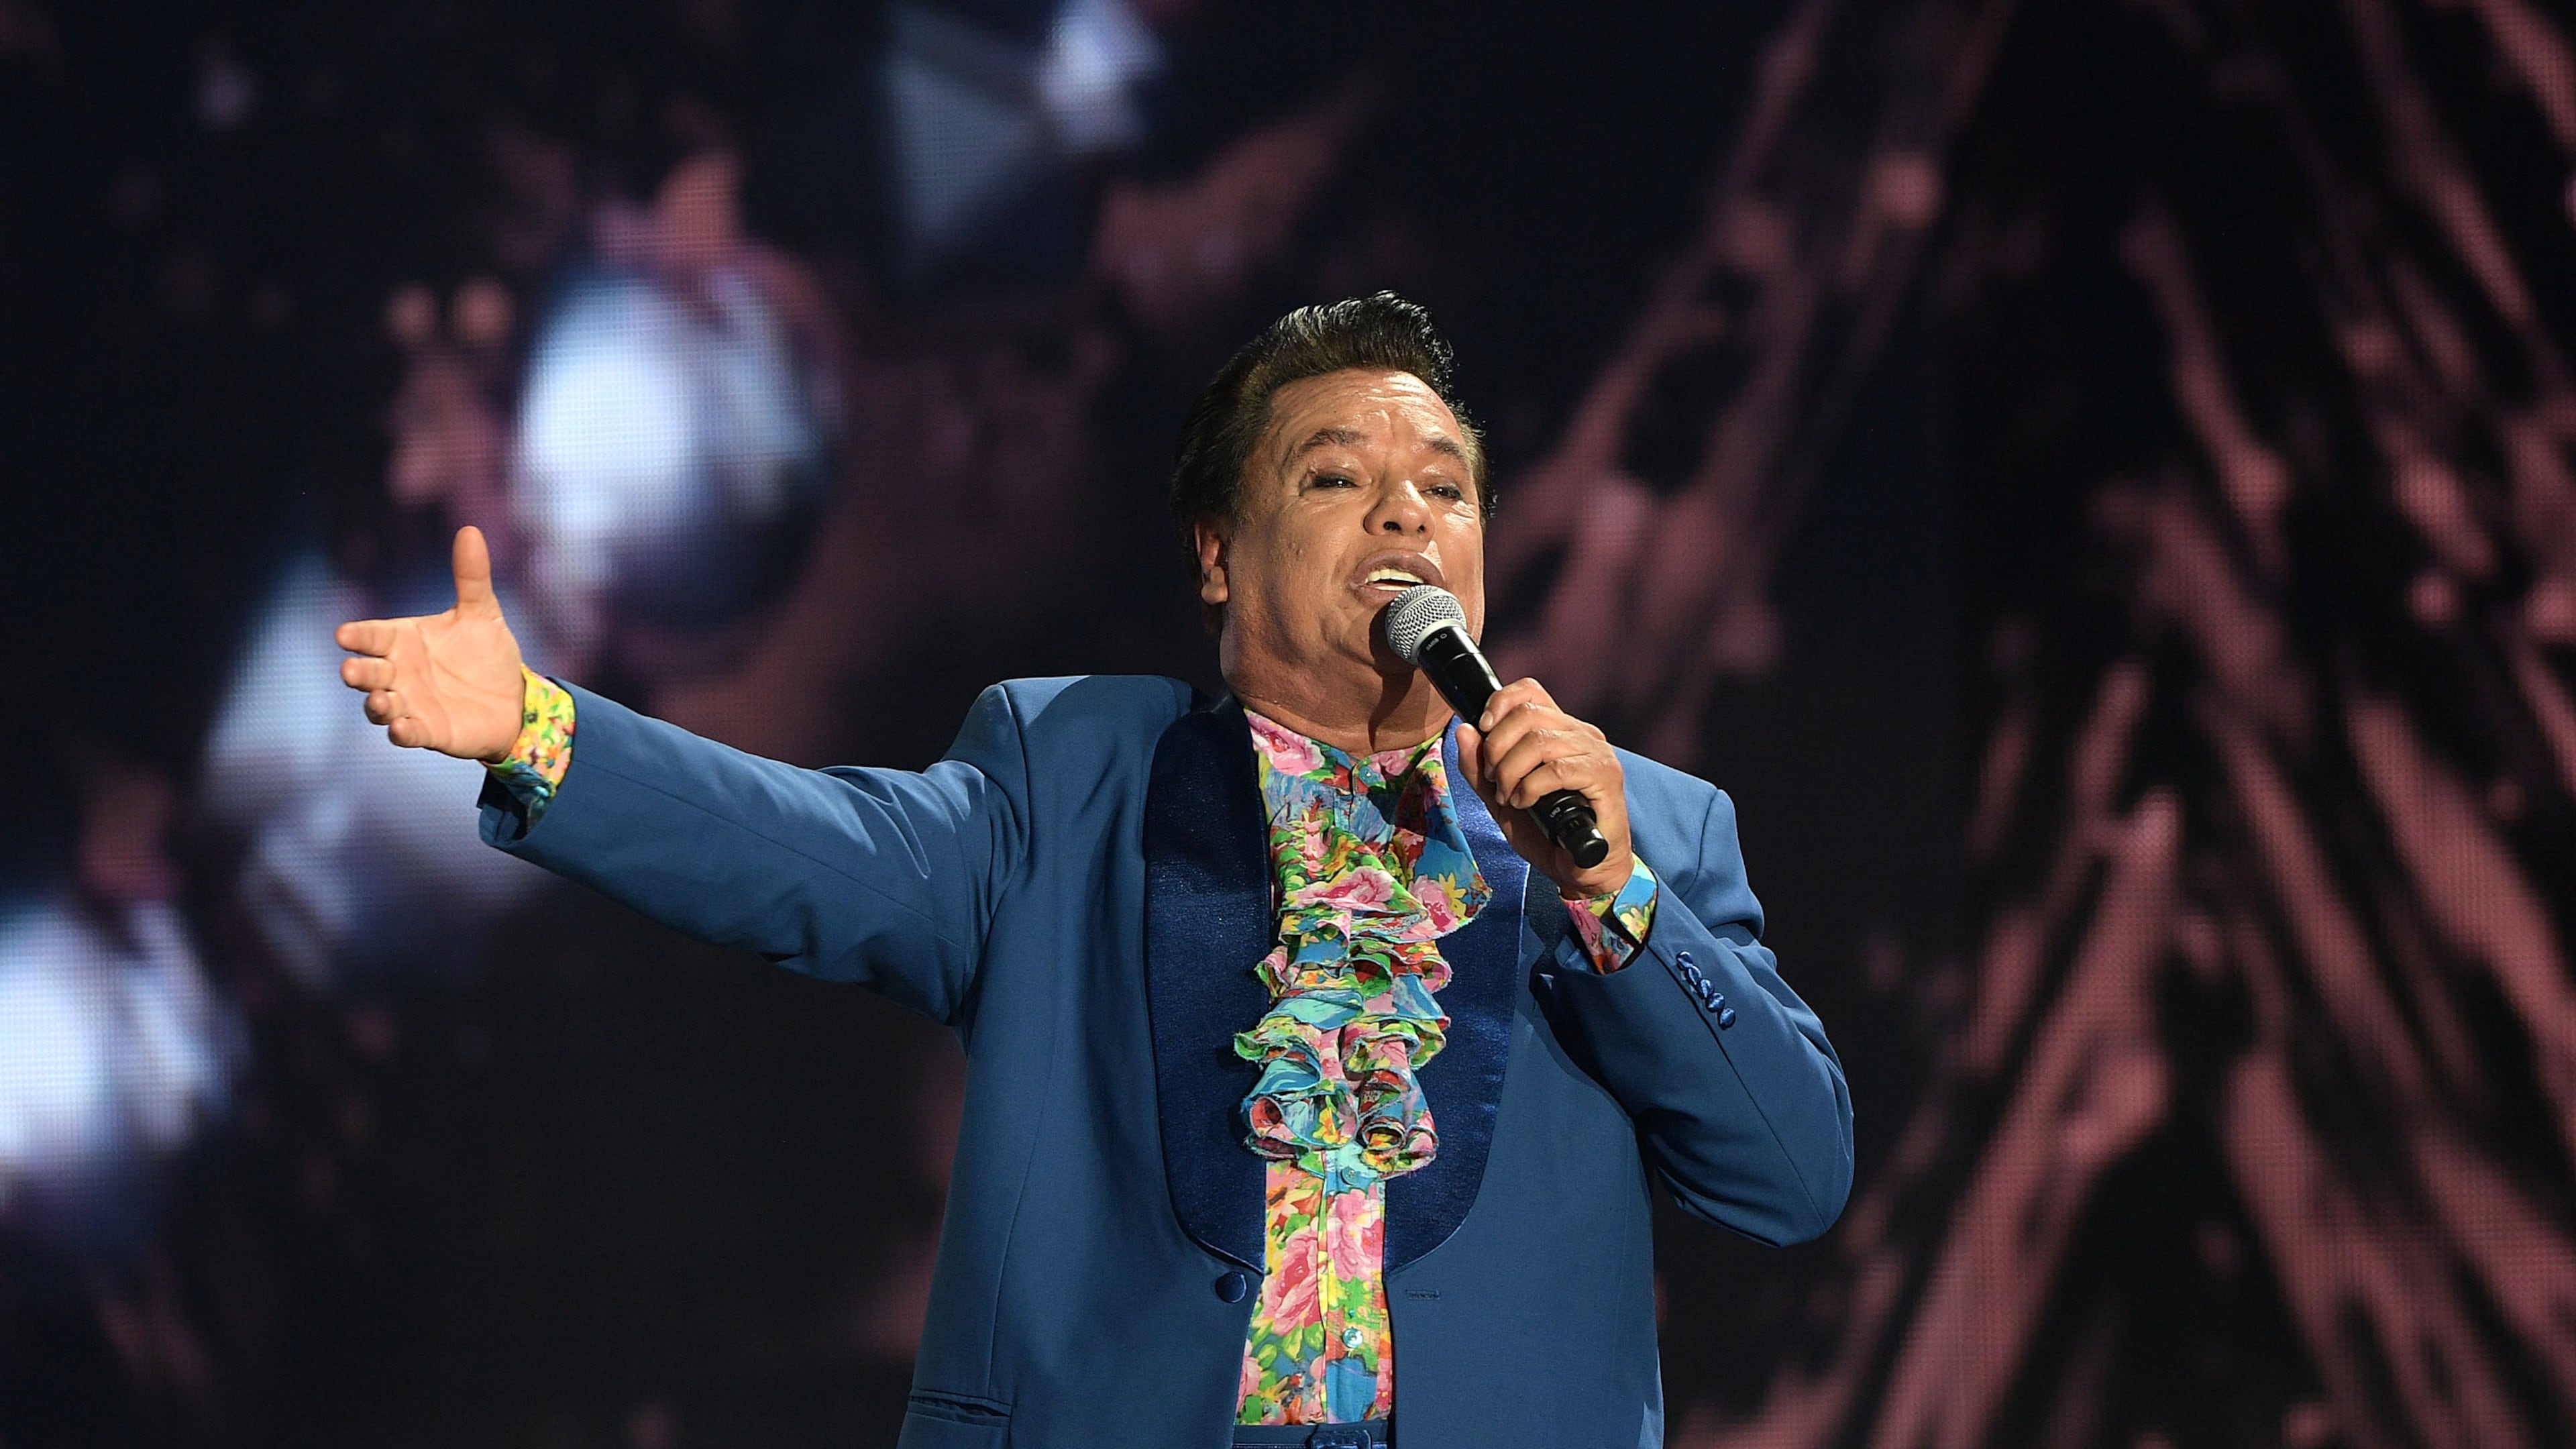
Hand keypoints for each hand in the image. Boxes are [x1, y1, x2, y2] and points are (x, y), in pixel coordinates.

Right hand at [334, 526, 527, 759]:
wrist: (514, 698)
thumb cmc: (487, 654)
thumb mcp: (482, 613)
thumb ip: (471, 577)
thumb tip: (470, 530)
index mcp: (404, 641)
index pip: (373, 636)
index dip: (358, 636)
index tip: (343, 634)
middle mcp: (399, 673)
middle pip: (369, 672)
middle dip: (358, 671)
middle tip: (350, 669)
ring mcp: (410, 704)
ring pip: (380, 705)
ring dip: (377, 704)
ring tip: (380, 700)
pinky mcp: (427, 732)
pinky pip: (408, 734)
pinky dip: (402, 732)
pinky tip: (401, 728)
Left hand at [1455, 678, 1634, 898]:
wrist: (1582, 871)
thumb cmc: (1548, 834)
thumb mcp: (1501, 799)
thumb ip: (1479, 768)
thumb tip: (1464, 729)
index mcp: (1559, 730)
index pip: (1530, 690)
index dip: (1501, 702)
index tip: (1483, 728)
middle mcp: (1581, 733)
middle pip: (1528, 713)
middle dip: (1497, 748)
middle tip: (1495, 780)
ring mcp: (1596, 752)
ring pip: (1539, 741)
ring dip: (1511, 772)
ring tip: (1510, 797)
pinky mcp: (1606, 776)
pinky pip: (1557, 769)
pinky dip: (1531, 787)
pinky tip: (1525, 803)